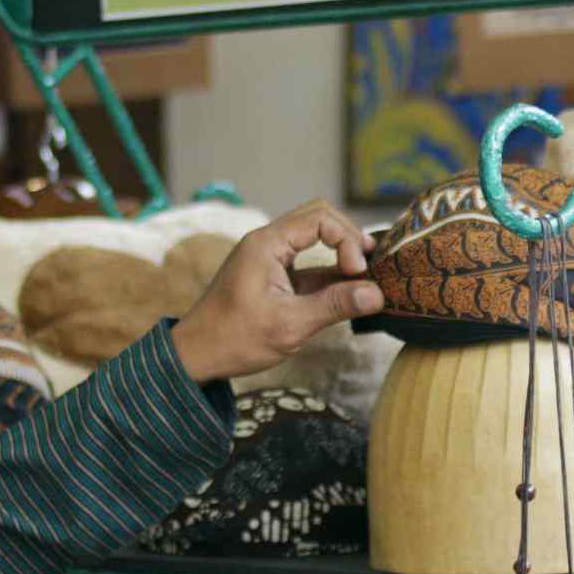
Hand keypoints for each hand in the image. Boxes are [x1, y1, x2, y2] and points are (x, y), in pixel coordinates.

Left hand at [170, 199, 384, 383]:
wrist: (196, 356)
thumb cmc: (234, 339)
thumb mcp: (289, 324)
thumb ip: (334, 305)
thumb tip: (377, 294)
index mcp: (266, 244)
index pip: (320, 218)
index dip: (347, 240)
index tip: (357, 272)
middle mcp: (268, 243)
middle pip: (319, 219)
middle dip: (349, 239)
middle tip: (369, 267)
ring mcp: (270, 259)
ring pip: (315, 241)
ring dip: (341, 257)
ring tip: (366, 280)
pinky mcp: (274, 277)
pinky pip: (308, 265)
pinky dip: (330, 276)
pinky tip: (349, 293)